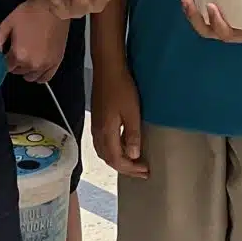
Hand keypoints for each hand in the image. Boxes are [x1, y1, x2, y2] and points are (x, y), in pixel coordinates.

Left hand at [0, 0, 68, 82]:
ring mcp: (46, 65)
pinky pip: (45, 78)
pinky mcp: (57, 62)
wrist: (54, 7)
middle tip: (16, 50)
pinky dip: (39, 75)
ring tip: (26, 57)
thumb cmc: (30, 12)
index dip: (4, 59)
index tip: (5, 52)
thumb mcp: (9, 22)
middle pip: (18, 72)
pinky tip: (36, 67)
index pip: (6, 66)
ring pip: (31, 77)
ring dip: (26, 70)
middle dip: (15, 63)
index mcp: (19, 55)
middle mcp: (33, 64)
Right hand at [91, 63, 147, 177]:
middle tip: (141, 171)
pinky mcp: (96, 120)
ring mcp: (95, 126)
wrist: (107, 69)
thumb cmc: (122, 88)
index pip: (117, 160)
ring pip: (103, 152)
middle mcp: (98, 132)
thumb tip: (134, 155)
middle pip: (108, 159)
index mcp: (107, 132)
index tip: (145, 171)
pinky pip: (101, 144)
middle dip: (125, 168)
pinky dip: (112, 151)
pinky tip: (121, 147)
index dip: (131, 169)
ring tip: (132, 162)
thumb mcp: (132, 112)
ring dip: (117, 160)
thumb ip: (132, 135)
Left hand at [179, 0, 241, 46]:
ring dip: (192, 10)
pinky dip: (201, 1)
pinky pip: (212, 11)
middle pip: (209, 30)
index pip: (227, 34)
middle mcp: (239, 30)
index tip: (212, 6)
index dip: (217, 23)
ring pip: (206, 22)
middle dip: (195, 17)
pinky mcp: (234, 10)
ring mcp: (234, 21)